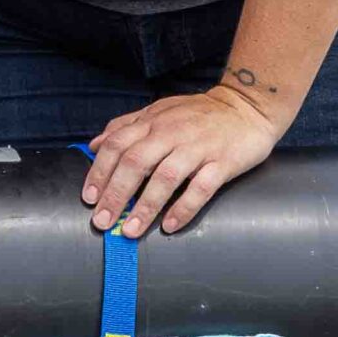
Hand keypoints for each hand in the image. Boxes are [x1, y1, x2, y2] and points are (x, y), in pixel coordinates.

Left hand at [81, 83, 284, 238]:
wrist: (248, 106)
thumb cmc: (199, 114)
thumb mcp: (158, 111)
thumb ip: (126, 126)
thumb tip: (93, 145)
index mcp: (153, 122)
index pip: (117, 145)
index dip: (100, 171)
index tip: (88, 198)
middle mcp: (171, 133)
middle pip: (136, 163)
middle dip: (115, 194)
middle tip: (102, 221)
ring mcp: (198, 147)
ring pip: (166, 177)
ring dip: (145, 206)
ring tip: (130, 230)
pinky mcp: (223, 162)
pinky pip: (201, 188)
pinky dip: (184, 208)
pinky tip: (170, 227)